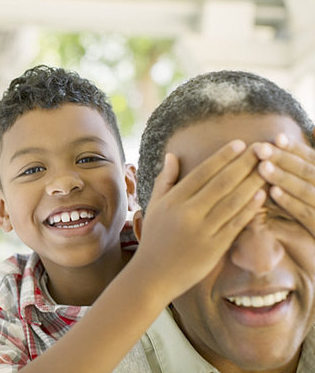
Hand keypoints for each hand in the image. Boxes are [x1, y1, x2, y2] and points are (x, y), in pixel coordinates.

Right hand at [134, 140, 265, 299]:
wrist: (153, 275)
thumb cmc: (154, 238)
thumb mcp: (154, 206)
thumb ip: (165, 180)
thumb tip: (172, 155)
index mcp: (173, 201)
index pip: (202, 173)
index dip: (222, 157)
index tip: (239, 144)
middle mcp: (188, 214)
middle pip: (222, 183)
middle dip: (243, 164)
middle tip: (261, 150)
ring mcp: (202, 231)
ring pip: (232, 202)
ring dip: (252, 183)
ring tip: (266, 169)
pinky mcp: (214, 248)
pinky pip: (236, 224)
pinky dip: (250, 208)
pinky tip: (261, 195)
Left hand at [255, 133, 314, 237]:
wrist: (314, 257)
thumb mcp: (312, 187)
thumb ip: (311, 161)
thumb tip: (313, 128)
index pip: (314, 160)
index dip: (296, 149)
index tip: (276, 137)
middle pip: (309, 172)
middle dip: (284, 159)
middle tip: (260, 148)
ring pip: (308, 191)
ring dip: (284, 178)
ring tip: (262, 167)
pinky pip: (307, 213)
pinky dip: (291, 201)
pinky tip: (273, 192)